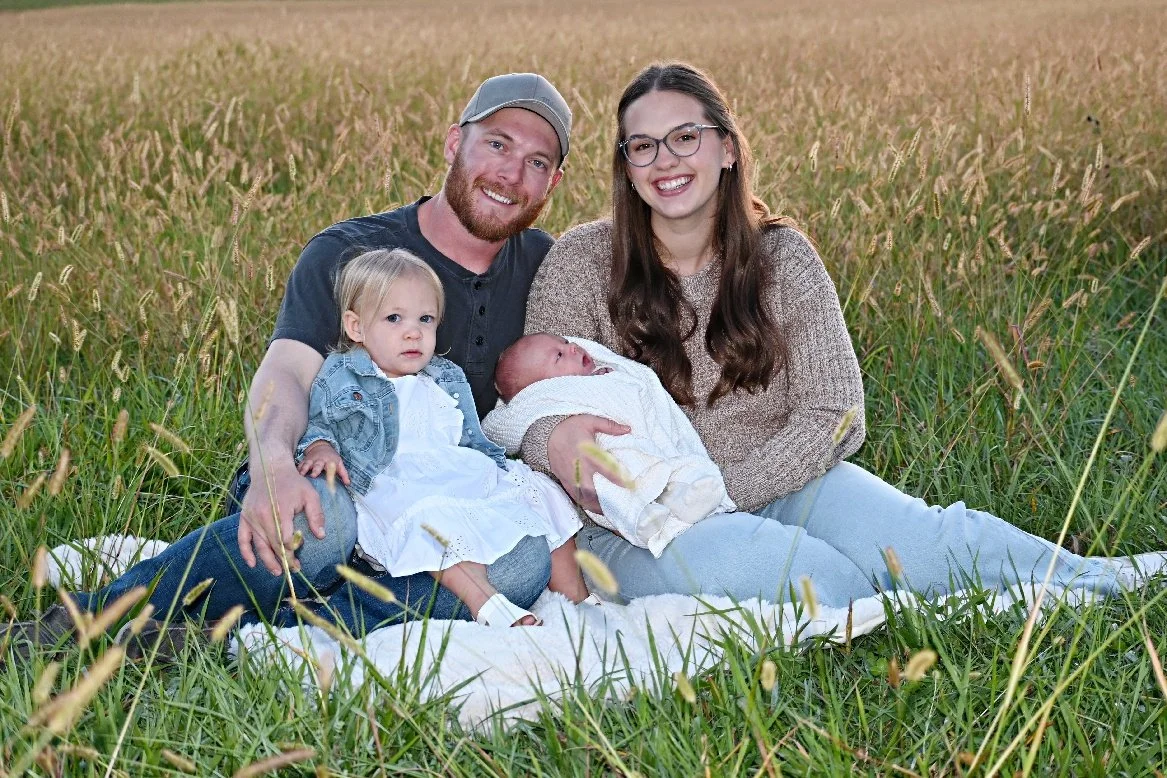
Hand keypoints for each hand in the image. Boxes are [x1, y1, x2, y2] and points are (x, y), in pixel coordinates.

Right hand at [238, 459, 325, 575]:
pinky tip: (252, 563)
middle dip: (283, 560)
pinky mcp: (244, 517)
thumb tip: (321, 536)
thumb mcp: (310, 495)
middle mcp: (264, 514)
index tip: (299, 560)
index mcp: (281, 509)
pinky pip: (242, 538)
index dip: (292, 551)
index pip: (285, 537)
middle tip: (293, 570)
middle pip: (273, 544)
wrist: (270, 468)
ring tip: (278, 572)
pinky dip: (246, 552)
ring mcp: (252, 516)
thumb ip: (316, 515)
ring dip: (268, 560)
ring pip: (259, 544)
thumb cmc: (293, 483)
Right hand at [297, 440, 350, 485]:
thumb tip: (348, 483)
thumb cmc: (332, 458)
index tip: (330, 480)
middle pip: (318, 465)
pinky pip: (300, 464)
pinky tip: (294, 473)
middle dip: (316, 470)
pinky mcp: (304, 460)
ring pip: (307, 464)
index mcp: (329, 462)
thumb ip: (343, 473)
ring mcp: (311, 460)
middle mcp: (320, 461)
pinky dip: (297, 468)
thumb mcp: (339, 464)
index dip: (330, 474)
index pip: (330, 468)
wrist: (321, 446)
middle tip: (313, 475)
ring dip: (304, 469)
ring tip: (301, 475)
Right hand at [547, 415, 629, 512]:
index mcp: (588, 454)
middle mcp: (579, 468)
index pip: (606, 469)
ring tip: (608, 511)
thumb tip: (628, 429)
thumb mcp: (590, 421)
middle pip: (592, 490)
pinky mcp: (565, 481)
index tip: (631, 487)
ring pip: (583, 496)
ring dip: (595, 505)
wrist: (547, 434)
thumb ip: (609, 426)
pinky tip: (594, 507)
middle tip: (619, 506)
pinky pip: (575, 496)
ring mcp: (571, 476)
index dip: (619, 480)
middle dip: (604, 500)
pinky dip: (585, 503)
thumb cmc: (570, 427)